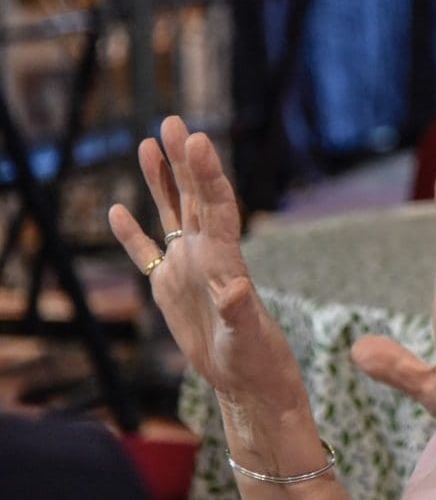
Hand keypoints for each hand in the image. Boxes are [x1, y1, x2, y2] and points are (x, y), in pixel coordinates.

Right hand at [108, 116, 308, 419]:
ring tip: (148, 144)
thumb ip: (241, 311)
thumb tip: (237, 289)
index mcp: (226, 258)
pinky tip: (116, 210)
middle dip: (183, 160)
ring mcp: (187, 267)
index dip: (208, 172)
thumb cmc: (255, 357)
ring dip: (161, 181)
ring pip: (171, 214)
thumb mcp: (248, 335)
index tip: (198, 139)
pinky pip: (147, 253)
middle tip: (171, 121)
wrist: (245, 379)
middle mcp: (207, 254)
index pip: (217, 204)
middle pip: (194, 196)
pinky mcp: (170, 288)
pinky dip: (132, 234)